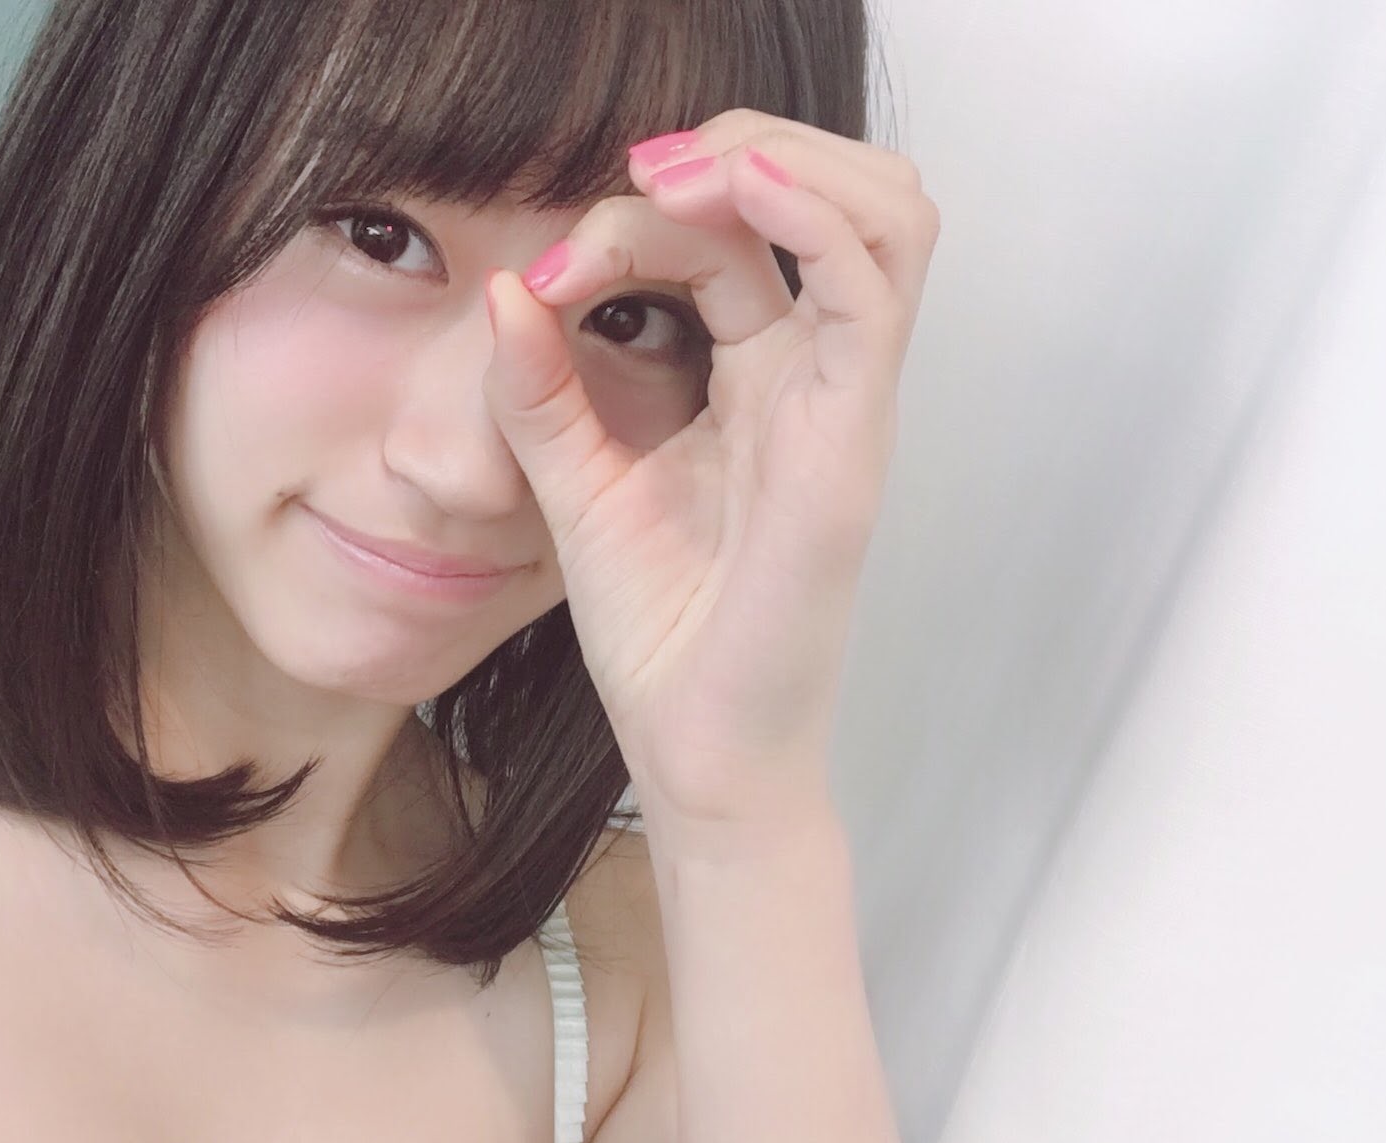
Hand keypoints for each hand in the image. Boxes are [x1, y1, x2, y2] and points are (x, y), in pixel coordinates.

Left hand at [482, 107, 940, 827]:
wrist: (696, 751)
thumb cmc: (661, 635)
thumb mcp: (576, 489)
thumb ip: (542, 391)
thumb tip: (502, 286)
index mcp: (759, 379)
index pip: (731, 236)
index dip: (639, 215)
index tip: (541, 271)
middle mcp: (816, 377)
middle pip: (828, 193)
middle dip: (734, 149)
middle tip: (634, 171)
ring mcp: (846, 405)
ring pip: (883, 213)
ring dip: (780, 160)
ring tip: (672, 176)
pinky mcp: (851, 443)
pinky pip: (870, 288)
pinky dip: (811, 213)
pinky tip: (727, 192)